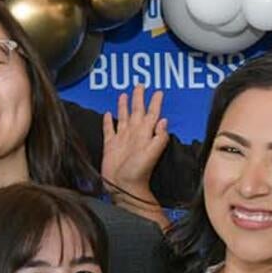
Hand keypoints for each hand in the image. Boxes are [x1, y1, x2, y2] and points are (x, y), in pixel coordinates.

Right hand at [102, 85, 171, 228]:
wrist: (123, 187)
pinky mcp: (110, 146)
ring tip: (124, 94)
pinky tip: (107, 114)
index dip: (155, 103)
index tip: (158, 92)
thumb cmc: (138, 172)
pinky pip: (109, 130)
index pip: (152, 114)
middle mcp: (134, 134)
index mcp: (144, 134)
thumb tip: (164, 120)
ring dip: (124, 106)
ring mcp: (122, 139)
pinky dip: (108, 121)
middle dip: (138, 98)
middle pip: (137, 111)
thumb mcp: (152, 154)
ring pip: (123, 117)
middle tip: (140, 85)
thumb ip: (159, 137)